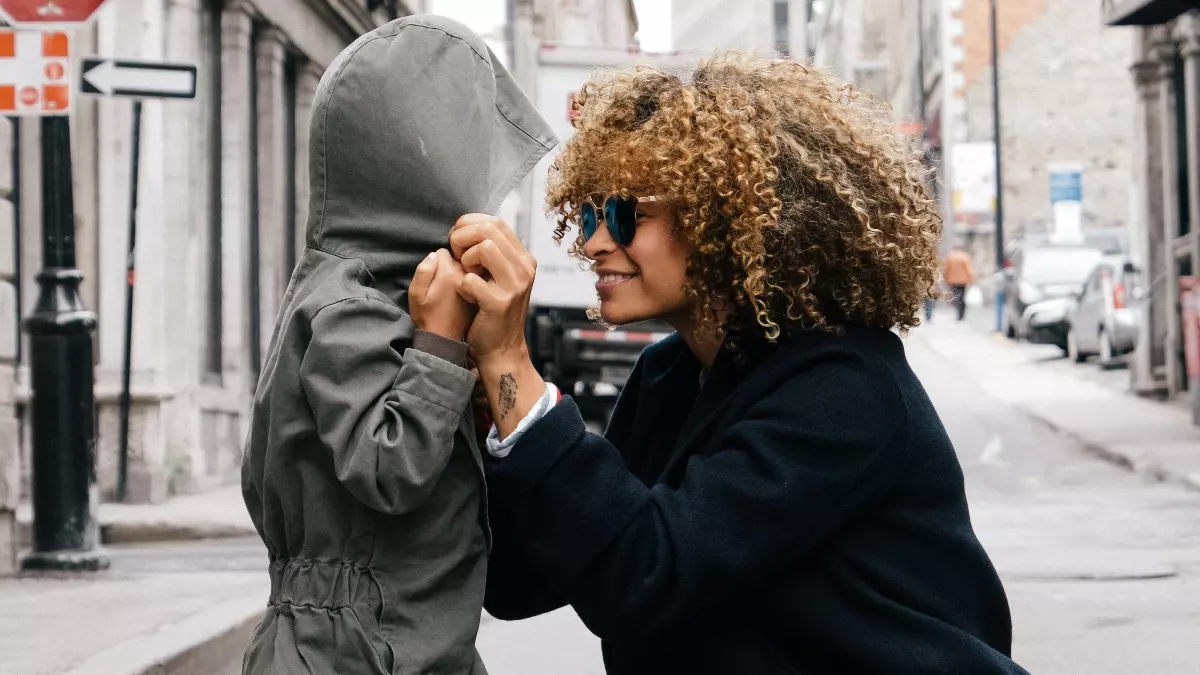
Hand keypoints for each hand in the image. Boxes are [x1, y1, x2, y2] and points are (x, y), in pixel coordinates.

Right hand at [409, 249, 474, 340]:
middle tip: (443, 284)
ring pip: (468, 266)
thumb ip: (423, 271)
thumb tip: (434, 254)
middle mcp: (465, 274)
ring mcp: (477, 282)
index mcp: (449, 272)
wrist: (445, 339)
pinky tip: (464, 294)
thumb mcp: (416, 294)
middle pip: (458, 256)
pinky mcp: (482, 291)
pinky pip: (476, 276)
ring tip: (453, 290)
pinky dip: (470, 281)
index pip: (443, 251)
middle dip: (449, 264)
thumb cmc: (427, 316)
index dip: (435, 262)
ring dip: (461, 272)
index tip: (434, 277)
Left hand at [450, 214, 535, 364]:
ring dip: (465, 259)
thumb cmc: (493, 310)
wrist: (501, 349)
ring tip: (465, 274)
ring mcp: (515, 285)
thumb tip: (471, 226)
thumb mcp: (501, 277)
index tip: (457, 240)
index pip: (495, 221)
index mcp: (524, 258)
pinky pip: (470, 279)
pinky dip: (461, 285)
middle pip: (488, 228)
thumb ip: (493, 253)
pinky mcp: (499, 302)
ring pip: (484, 247)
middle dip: (462, 237)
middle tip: (456, 255)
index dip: (468, 224)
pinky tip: (467, 295)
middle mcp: (524, 268)